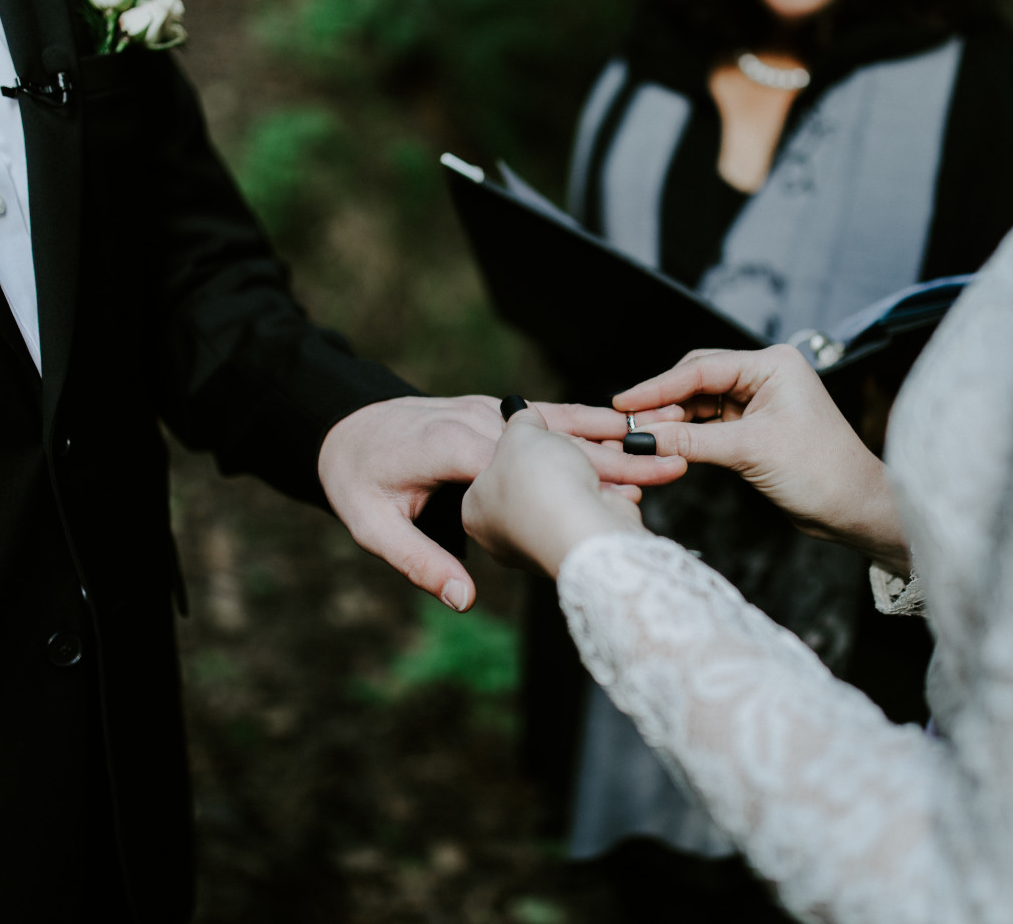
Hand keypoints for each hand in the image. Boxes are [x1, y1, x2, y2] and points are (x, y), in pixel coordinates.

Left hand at [320, 395, 684, 609]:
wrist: (344, 428)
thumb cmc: (359, 482)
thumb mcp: (373, 526)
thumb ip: (420, 561)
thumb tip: (463, 602)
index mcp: (448, 445)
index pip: (523, 461)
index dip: (576, 474)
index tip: (624, 492)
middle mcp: (475, 419)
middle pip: (554, 438)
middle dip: (611, 454)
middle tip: (666, 468)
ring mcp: (489, 410)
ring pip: (560, 420)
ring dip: (613, 434)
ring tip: (668, 444)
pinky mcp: (498, 412)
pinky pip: (551, 414)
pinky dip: (593, 422)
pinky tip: (636, 432)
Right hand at [612, 346, 908, 570]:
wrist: (854, 508)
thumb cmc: (821, 471)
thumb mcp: (750, 451)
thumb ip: (691, 442)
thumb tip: (643, 437)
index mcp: (772, 364)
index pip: (702, 368)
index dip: (658, 386)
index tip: (624, 402)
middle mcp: (765, 376)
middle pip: (697, 380)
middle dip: (662, 402)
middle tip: (627, 423)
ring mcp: (759, 402)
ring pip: (700, 404)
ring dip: (673, 421)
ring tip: (641, 437)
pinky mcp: (754, 428)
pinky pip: (710, 426)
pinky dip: (688, 436)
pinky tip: (666, 445)